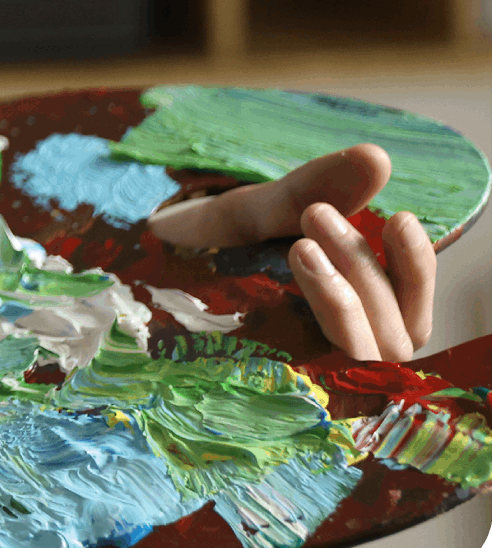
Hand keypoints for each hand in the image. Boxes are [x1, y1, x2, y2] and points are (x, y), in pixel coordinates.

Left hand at [146, 144, 435, 360]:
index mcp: (358, 311)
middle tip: (317, 213)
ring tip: (301, 246)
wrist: (131, 276)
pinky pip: (312, 382)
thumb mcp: (255, 212)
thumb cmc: (208, 246)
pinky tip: (293, 305)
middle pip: (391, 329)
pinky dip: (310, 347)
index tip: (402, 219)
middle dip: (361, 268)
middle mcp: (345, 350)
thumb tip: (378, 157)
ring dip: (340, 301)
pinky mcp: (274, 391)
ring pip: (361, 355)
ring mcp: (311, 374)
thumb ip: (312, 190)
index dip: (416, 268)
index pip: (411, 305)